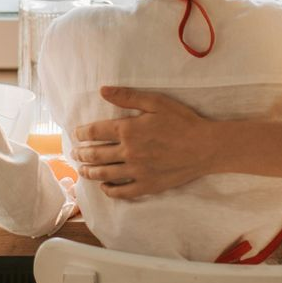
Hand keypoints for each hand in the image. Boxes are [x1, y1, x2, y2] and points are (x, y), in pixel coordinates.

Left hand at [68, 87, 216, 198]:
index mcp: (128, 130)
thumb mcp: (156, 102)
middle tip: (75, 154)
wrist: (206, 147)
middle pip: (96, 155)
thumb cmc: (183, 121)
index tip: (77, 134)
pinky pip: (122, 192)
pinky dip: (109, 190)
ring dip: (90, 172)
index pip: (95, 133)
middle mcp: (128, 152)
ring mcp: (137, 172)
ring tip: (82, 171)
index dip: (82, 133)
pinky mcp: (147, 185)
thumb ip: (127, 96)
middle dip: (82, 154)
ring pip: (105, 174)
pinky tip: (104, 187)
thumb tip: (102, 90)